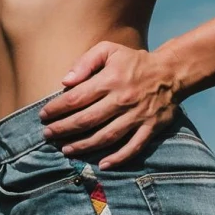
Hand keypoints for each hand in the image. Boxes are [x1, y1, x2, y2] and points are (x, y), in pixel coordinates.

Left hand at [41, 42, 179, 168]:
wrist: (171, 72)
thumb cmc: (134, 61)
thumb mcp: (109, 50)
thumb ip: (86, 62)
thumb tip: (65, 81)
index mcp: (110, 80)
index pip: (76, 98)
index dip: (56, 109)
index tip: (44, 116)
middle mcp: (122, 99)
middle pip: (86, 120)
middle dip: (63, 130)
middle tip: (48, 135)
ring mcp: (137, 116)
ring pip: (106, 136)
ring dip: (83, 146)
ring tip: (66, 150)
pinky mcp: (150, 128)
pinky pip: (133, 147)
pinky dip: (118, 158)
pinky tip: (102, 164)